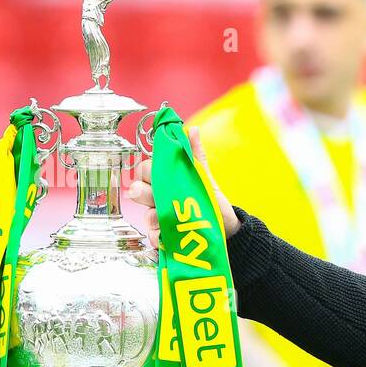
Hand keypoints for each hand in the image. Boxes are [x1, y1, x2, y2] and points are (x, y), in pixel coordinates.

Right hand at [127, 126, 239, 248]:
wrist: (227, 226)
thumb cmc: (210, 199)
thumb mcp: (203, 177)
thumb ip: (195, 156)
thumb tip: (192, 130)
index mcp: (165, 179)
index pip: (145, 170)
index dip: (147, 171)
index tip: (155, 172)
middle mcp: (158, 197)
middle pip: (139, 191)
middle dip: (142, 191)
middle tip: (151, 194)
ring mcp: (159, 216)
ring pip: (146, 214)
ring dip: (151, 215)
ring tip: (161, 217)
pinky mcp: (164, 234)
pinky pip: (154, 235)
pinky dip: (156, 236)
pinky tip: (162, 237)